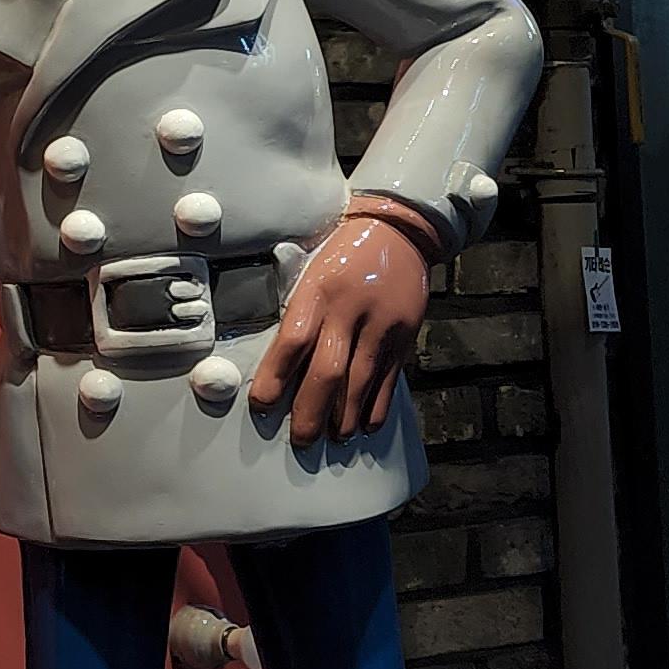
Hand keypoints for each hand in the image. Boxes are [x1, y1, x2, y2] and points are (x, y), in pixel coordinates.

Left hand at [247, 206, 434, 444]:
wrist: (399, 230)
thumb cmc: (342, 252)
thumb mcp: (310, 268)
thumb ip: (297, 309)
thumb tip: (275, 358)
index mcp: (319, 290)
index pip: (293, 341)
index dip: (276, 376)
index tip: (262, 403)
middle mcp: (351, 310)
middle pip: (328, 370)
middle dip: (312, 410)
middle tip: (302, 438)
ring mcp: (382, 324)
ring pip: (361, 380)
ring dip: (346, 415)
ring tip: (333, 437)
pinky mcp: (405, 334)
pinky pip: (391, 377)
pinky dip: (378, 405)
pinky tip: (365, 424)